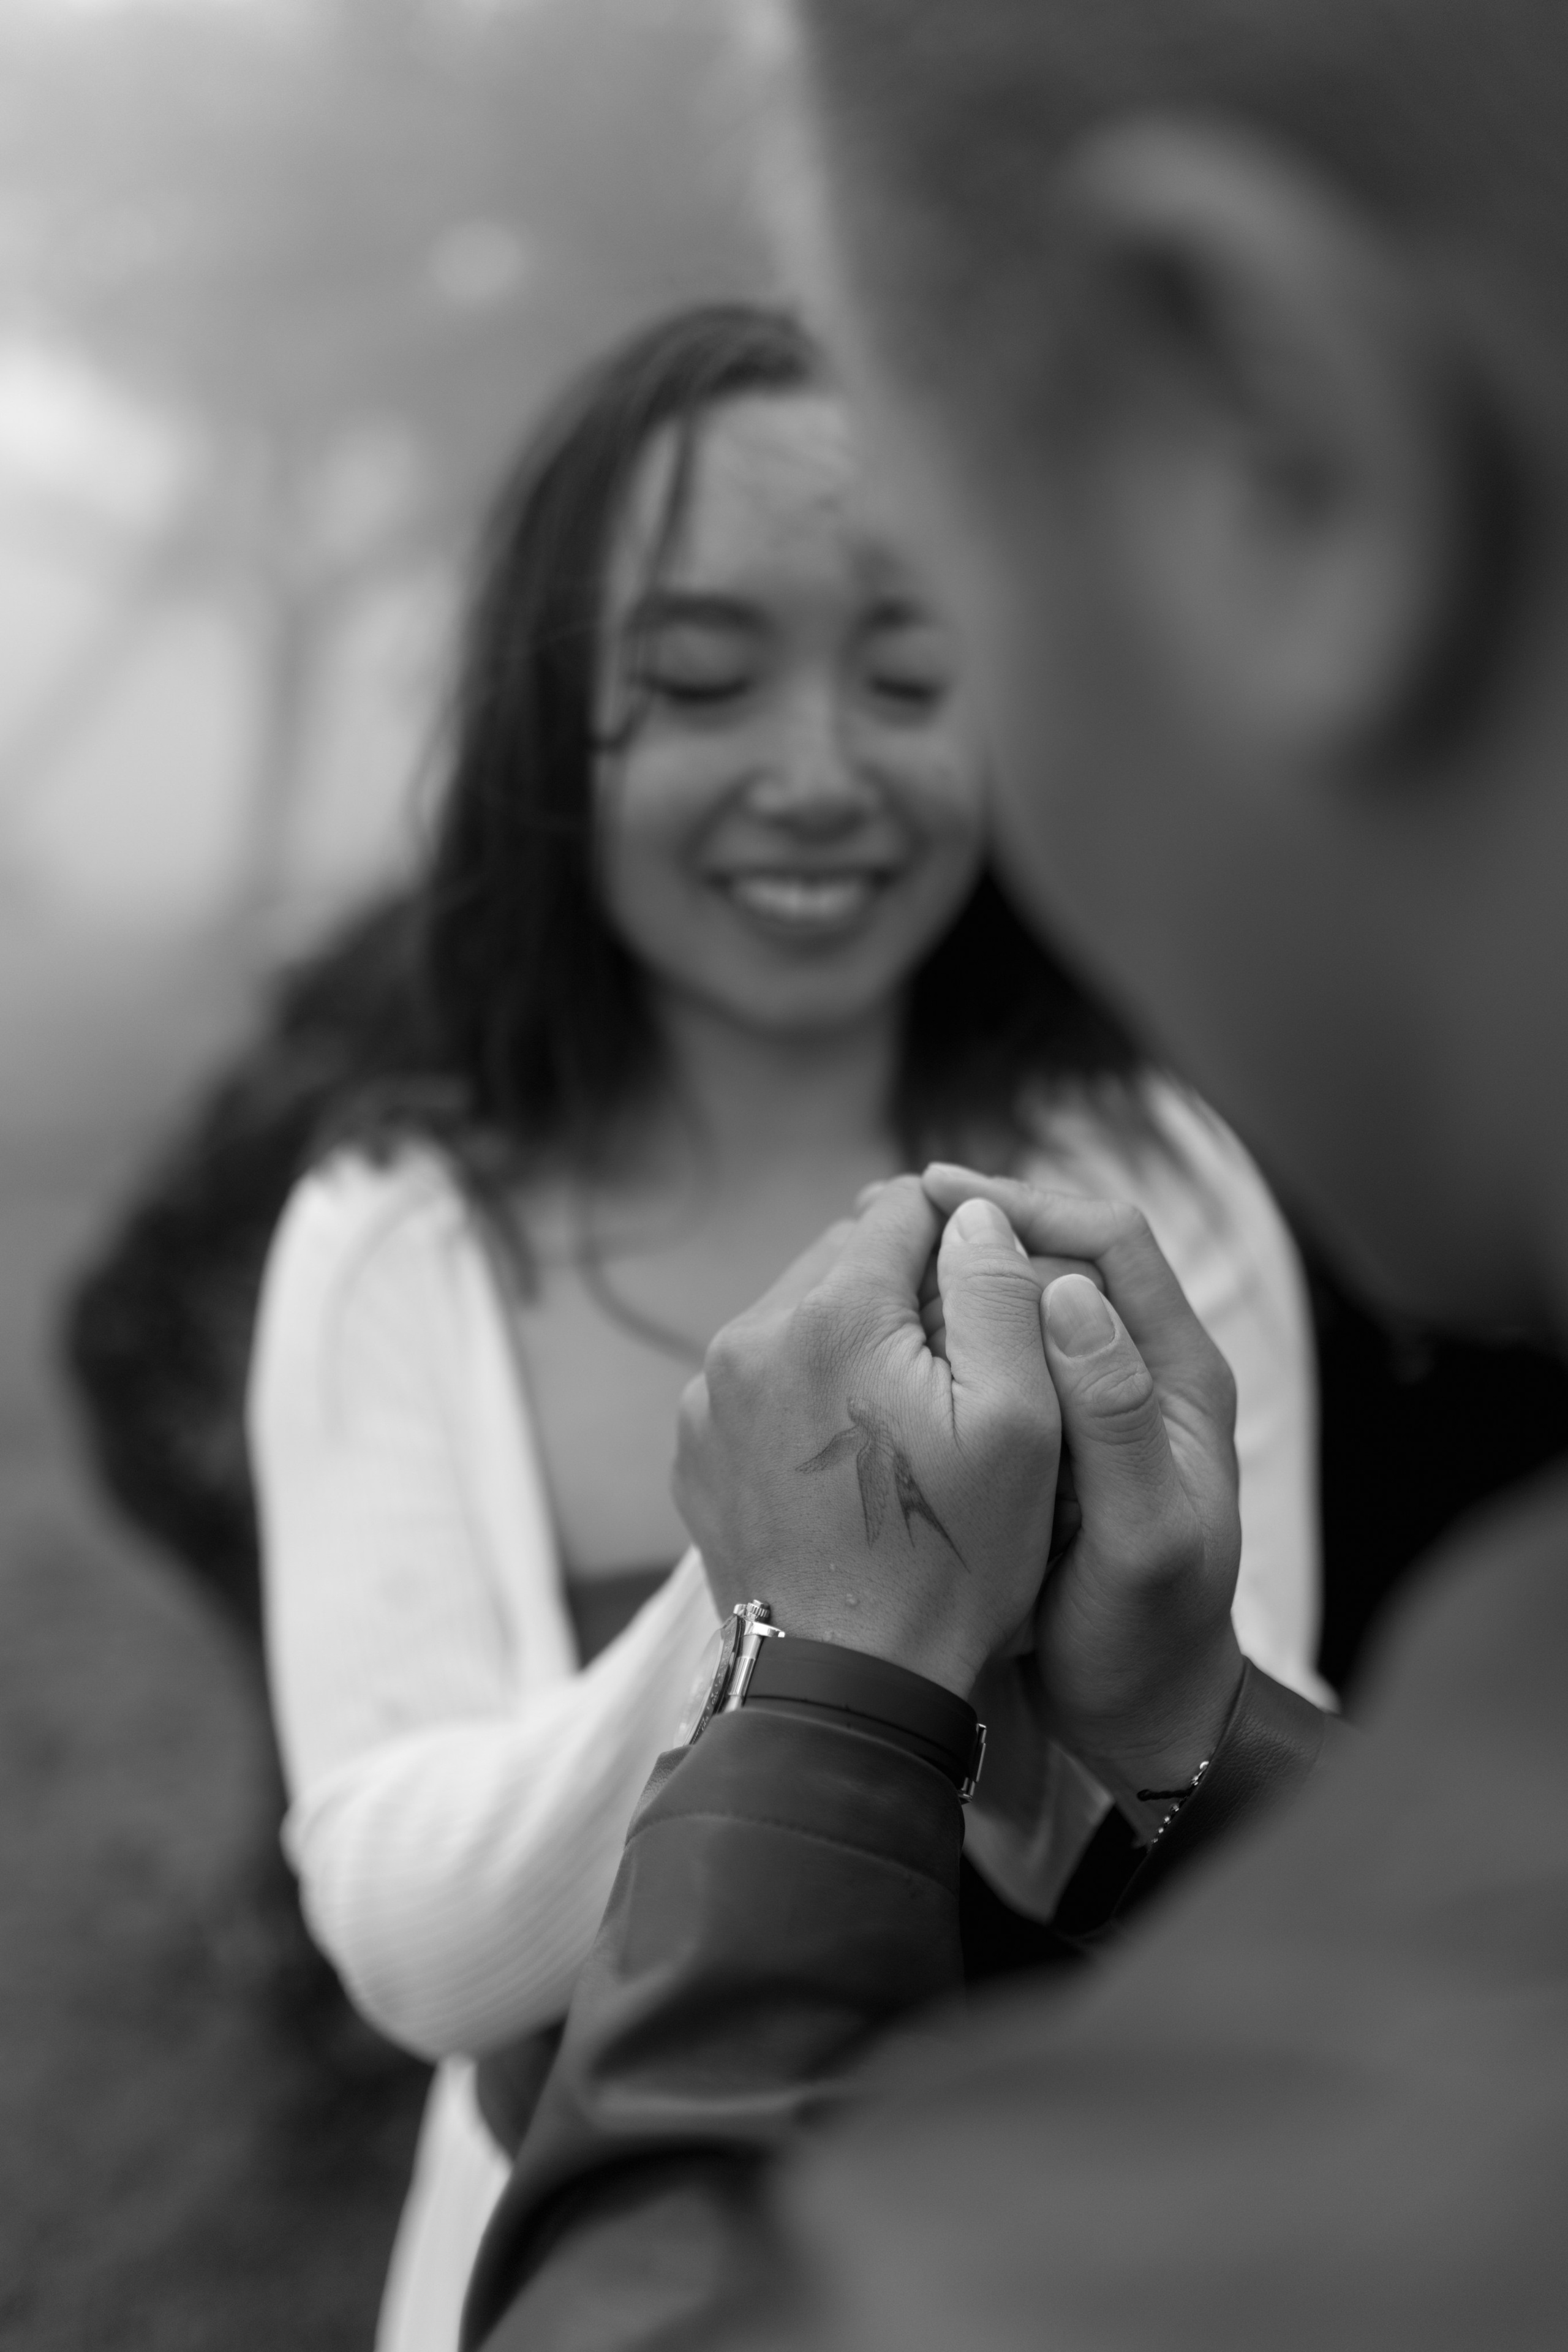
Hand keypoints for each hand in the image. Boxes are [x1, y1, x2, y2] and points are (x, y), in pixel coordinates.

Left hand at [673, 1176, 1060, 1696]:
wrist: (847, 1683)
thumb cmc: (949, 1556)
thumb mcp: (1020, 1422)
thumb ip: (1000, 1293)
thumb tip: (973, 1213)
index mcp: (833, 1316)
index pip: (903, 1208)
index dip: (963, 1232)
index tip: (996, 1281)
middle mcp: (751, 1338)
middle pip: (843, 1255)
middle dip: (905, 1285)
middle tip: (962, 1351)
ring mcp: (710, 1397)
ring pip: (798, 1316)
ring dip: (852, 1337)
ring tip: (908, 1409)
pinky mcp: (695, 1447)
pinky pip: (760, 1380)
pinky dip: (807, 1392)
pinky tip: (853, 1452)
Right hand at [922, 1166, 1244, 1832]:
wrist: (1141, 1718)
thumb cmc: (1151, 1640)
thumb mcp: (1143, 1541)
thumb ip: (1117, 1424)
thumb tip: (1070, 1298)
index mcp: (1180, 1378)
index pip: (1113, 1242)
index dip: (1029, 1204)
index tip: (941, 1195)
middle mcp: (1136, 1372)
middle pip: (1059, 1254)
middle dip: (975, 1226)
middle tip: (880, 1214)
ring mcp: (1089, 1404)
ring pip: (1019, 1301)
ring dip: (950, 1276)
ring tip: (866, 1261)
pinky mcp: (1047, 1439)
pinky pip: (995, 1358)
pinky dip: (942, 1336)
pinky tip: (881, 1340)